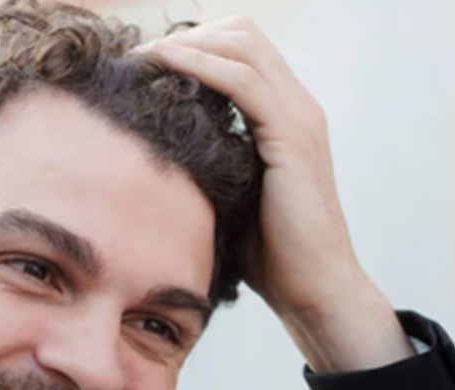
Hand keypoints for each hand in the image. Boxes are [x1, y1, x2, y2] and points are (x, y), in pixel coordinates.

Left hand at [139, 18, 411, 370]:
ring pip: (242, 45)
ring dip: (186, 44)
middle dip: (187, 36)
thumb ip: (211, 161)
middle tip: (139, 59)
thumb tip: (157, 148)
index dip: (194, 46)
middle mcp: (299, 106)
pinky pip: (242, 81)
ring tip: (142, 59)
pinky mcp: (293, 137)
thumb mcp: (231, 195)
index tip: (146, 65)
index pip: (241, 51)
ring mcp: (300, 117)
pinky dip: (199, 65)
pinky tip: (163, 68)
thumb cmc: (271, 257)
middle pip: (242, 34)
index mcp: (286, 116)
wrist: (315, 290)